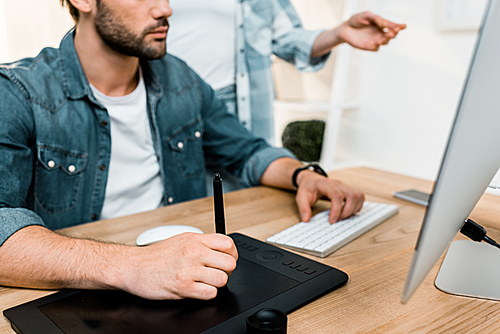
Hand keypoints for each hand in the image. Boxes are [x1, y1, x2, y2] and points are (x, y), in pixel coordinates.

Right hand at [119, 233, 237, 299]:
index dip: (232, 255)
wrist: (133, 267)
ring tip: (205, 282)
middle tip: (215, 273)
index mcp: (195, 239)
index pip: (228, 244)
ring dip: (216, 284)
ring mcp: (189, 269)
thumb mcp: (181, 240)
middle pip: (230, 263)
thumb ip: (202, 243)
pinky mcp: (183, 287)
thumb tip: (221, 250)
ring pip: (222, 280)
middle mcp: (194, 252)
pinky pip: (210, 293)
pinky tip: (197, 289)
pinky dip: (206, 294)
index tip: (227, 260)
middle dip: (226, 271)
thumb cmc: (156, 256)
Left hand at [295, 172, 364, 223]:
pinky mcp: (349, 190)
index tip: (332, 221)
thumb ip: (303, 208)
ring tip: (342, 216)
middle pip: (352, 195)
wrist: (312, 180)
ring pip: (358, 196)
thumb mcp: (301, 197)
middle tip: (338, 220)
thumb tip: (306, 219)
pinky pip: (360, 197)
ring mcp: (345, 186)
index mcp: (326, 184)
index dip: (337, 210)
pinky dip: (356, 207)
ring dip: (353, 209)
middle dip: (347, 211)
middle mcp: (338, 184)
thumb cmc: (308, 188)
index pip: (337, 195)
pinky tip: (347, 212)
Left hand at [340, 11, 405, 50]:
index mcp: (382, 24)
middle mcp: (381, 33)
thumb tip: (383, 23)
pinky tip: (376, 42)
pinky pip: (376, 48)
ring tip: (385, 36)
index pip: (393, 26)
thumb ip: (376, 18)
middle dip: (394, 33)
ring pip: (385, 42)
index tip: (403, 26)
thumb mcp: (366, 15)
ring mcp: (376, 40)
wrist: (345, 29)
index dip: (399, 26)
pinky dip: (377, 46)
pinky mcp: (369, 47)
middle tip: (393, 31)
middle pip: (392, 35)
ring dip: (386, 39)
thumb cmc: (356, 20)